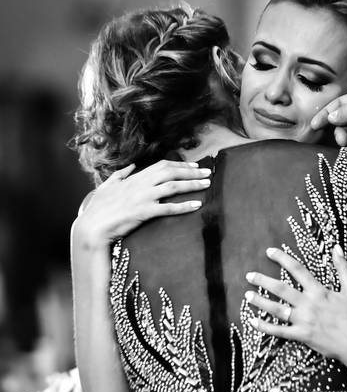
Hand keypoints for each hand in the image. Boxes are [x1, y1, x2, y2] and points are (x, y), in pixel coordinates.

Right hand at [73, 160, 210, 247]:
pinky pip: (168, 208)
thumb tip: (131, 165)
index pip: (162, 165)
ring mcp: (143, 197)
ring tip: (207, 184)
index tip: (195, 166)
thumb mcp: (107, 186)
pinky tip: (197, 205)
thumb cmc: (98, 208)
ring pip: (173, 187)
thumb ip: (120, 174)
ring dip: (192, 185)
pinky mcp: (144, 212)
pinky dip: (184, 206)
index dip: (180, 165)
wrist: (92, 227)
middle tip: (209, 172)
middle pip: (171, 173)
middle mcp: (141, 184)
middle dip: (192, 171)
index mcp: (135, 178)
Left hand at [244, 245, 346, 372]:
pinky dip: (265, 327)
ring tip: (247, 295)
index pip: (297, 269)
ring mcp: (304, 321)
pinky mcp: (302, 336)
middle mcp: (309, 304)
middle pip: (281, 288)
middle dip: (263, 280)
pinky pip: (279, 331)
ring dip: (260, 301)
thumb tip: (337, 248)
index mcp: (319, 291)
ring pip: (276, 309)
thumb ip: (343, 268)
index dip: (282, 258)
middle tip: (249, 275)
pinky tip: (253, 322)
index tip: (270, 252)